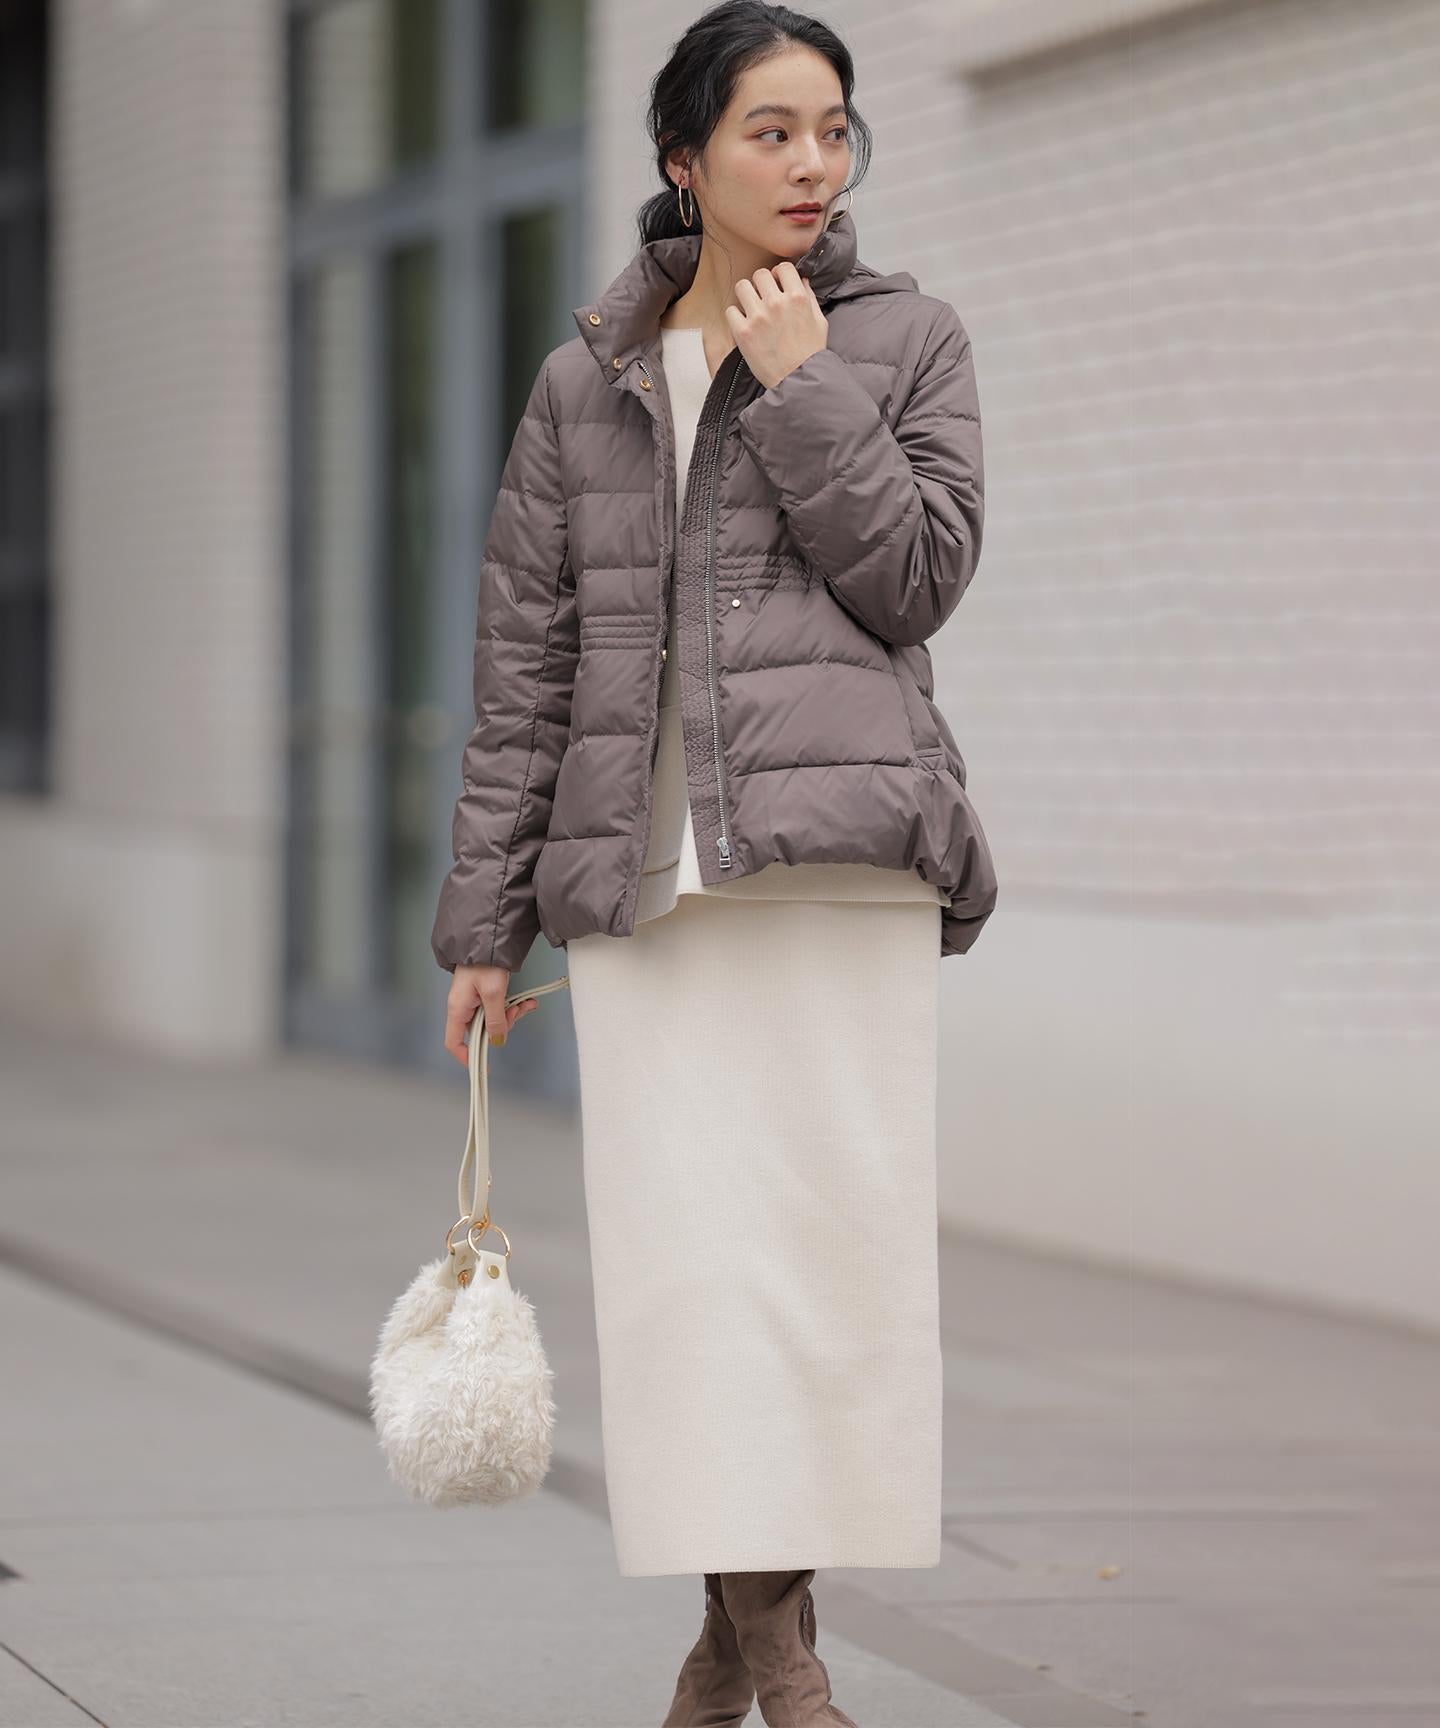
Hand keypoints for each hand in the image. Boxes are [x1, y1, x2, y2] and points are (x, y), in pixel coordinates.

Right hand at [444, 964, 539, 1068]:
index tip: (483, 1066)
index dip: (466, 1057)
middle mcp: (463, 1006)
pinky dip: (512, 1005)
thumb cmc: (485, 961)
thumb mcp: (493, 994)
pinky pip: (497, 1006)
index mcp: (458, 1008)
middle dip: (501, 1027)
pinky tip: (526, 1001)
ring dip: (510, 1014)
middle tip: (515, 1016)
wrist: (489, 937)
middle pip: (479, 1031)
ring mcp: (473, 999)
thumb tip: (496, 1040)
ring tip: (525, 1004)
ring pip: (492, 1019)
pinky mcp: (484, 992)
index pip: (454, 1042)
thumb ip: (495, 1020)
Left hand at [724, 260, 827, 390]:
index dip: (779, 273)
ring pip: (742, 286)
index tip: (777, 282)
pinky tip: (744, 325)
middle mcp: (777, 303)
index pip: (783, 267)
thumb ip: (809, 297)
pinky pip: (731, 310)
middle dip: (761, 284)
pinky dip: (736, 316)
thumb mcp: (819, 322)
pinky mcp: (743, 332)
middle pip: (760, 274)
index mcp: (797, 297)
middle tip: (762, 297)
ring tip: (751, 307)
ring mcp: (758, 317)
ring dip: (746, 295)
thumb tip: (801, 280)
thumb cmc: (810, 354)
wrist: (798, 381)